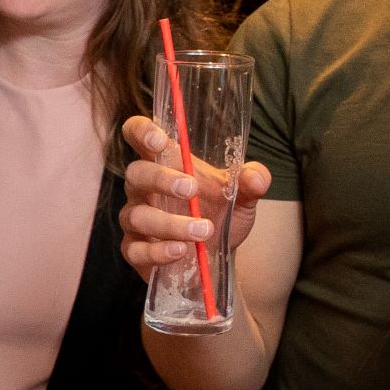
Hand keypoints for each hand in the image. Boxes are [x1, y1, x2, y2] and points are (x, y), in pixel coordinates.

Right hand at [117, 115, 270, 283]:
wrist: (215, 258)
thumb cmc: (219, 216)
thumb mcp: (241, 197)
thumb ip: (251, 182)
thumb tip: (254, 177)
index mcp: (164, 164)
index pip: (139, 135)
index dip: (141, 131)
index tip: (158, 141)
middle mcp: (143, 189)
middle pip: (135, 173)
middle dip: (161, 179)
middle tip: (192, 189)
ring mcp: (136, 219)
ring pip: (138, 216)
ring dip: (171, 223)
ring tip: (204, 231)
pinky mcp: (135, 250)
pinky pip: (136, 250)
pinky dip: (159, 251)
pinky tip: (181, 251)